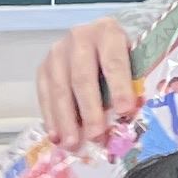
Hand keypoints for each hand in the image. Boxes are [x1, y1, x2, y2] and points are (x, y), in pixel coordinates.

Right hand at [35, 19, 135, 150]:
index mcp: (108, 33)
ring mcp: (58, 52)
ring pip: (60, 88)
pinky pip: (45, 95)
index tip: (125, 112)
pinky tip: (56, 136)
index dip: (119, 88)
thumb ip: (133, 83)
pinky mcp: (44, 67)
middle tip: (96, 136)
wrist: (97, 40)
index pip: (113, 62)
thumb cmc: (120, 56)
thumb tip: (129, 120)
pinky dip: (51, 117)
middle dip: (89, 110)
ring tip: (73, 144)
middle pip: (82, 78)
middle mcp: (79, 37)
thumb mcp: (133, 60)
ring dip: (66, 120)